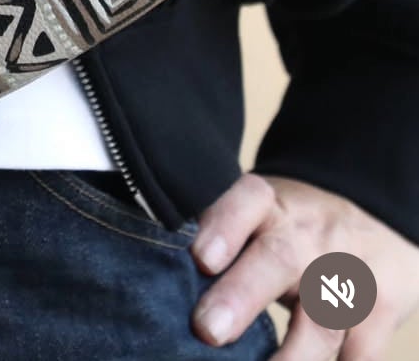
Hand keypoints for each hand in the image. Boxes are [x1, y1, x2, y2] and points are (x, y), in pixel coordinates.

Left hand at [188, 173, 418, 357]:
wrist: (372, 215)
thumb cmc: (291, 225)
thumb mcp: (258, 214)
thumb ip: (220, 241)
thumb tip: (166, 282)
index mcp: (270, 204)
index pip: (246, 201)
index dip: (223, 228)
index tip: (201, 258)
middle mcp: (309, 236)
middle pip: (277, 259)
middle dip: (241, 297)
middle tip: (208, 330)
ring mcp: (348, 276)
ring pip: (322, 324)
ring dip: (289, 359)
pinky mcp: (380, 315)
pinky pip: (357, 357)